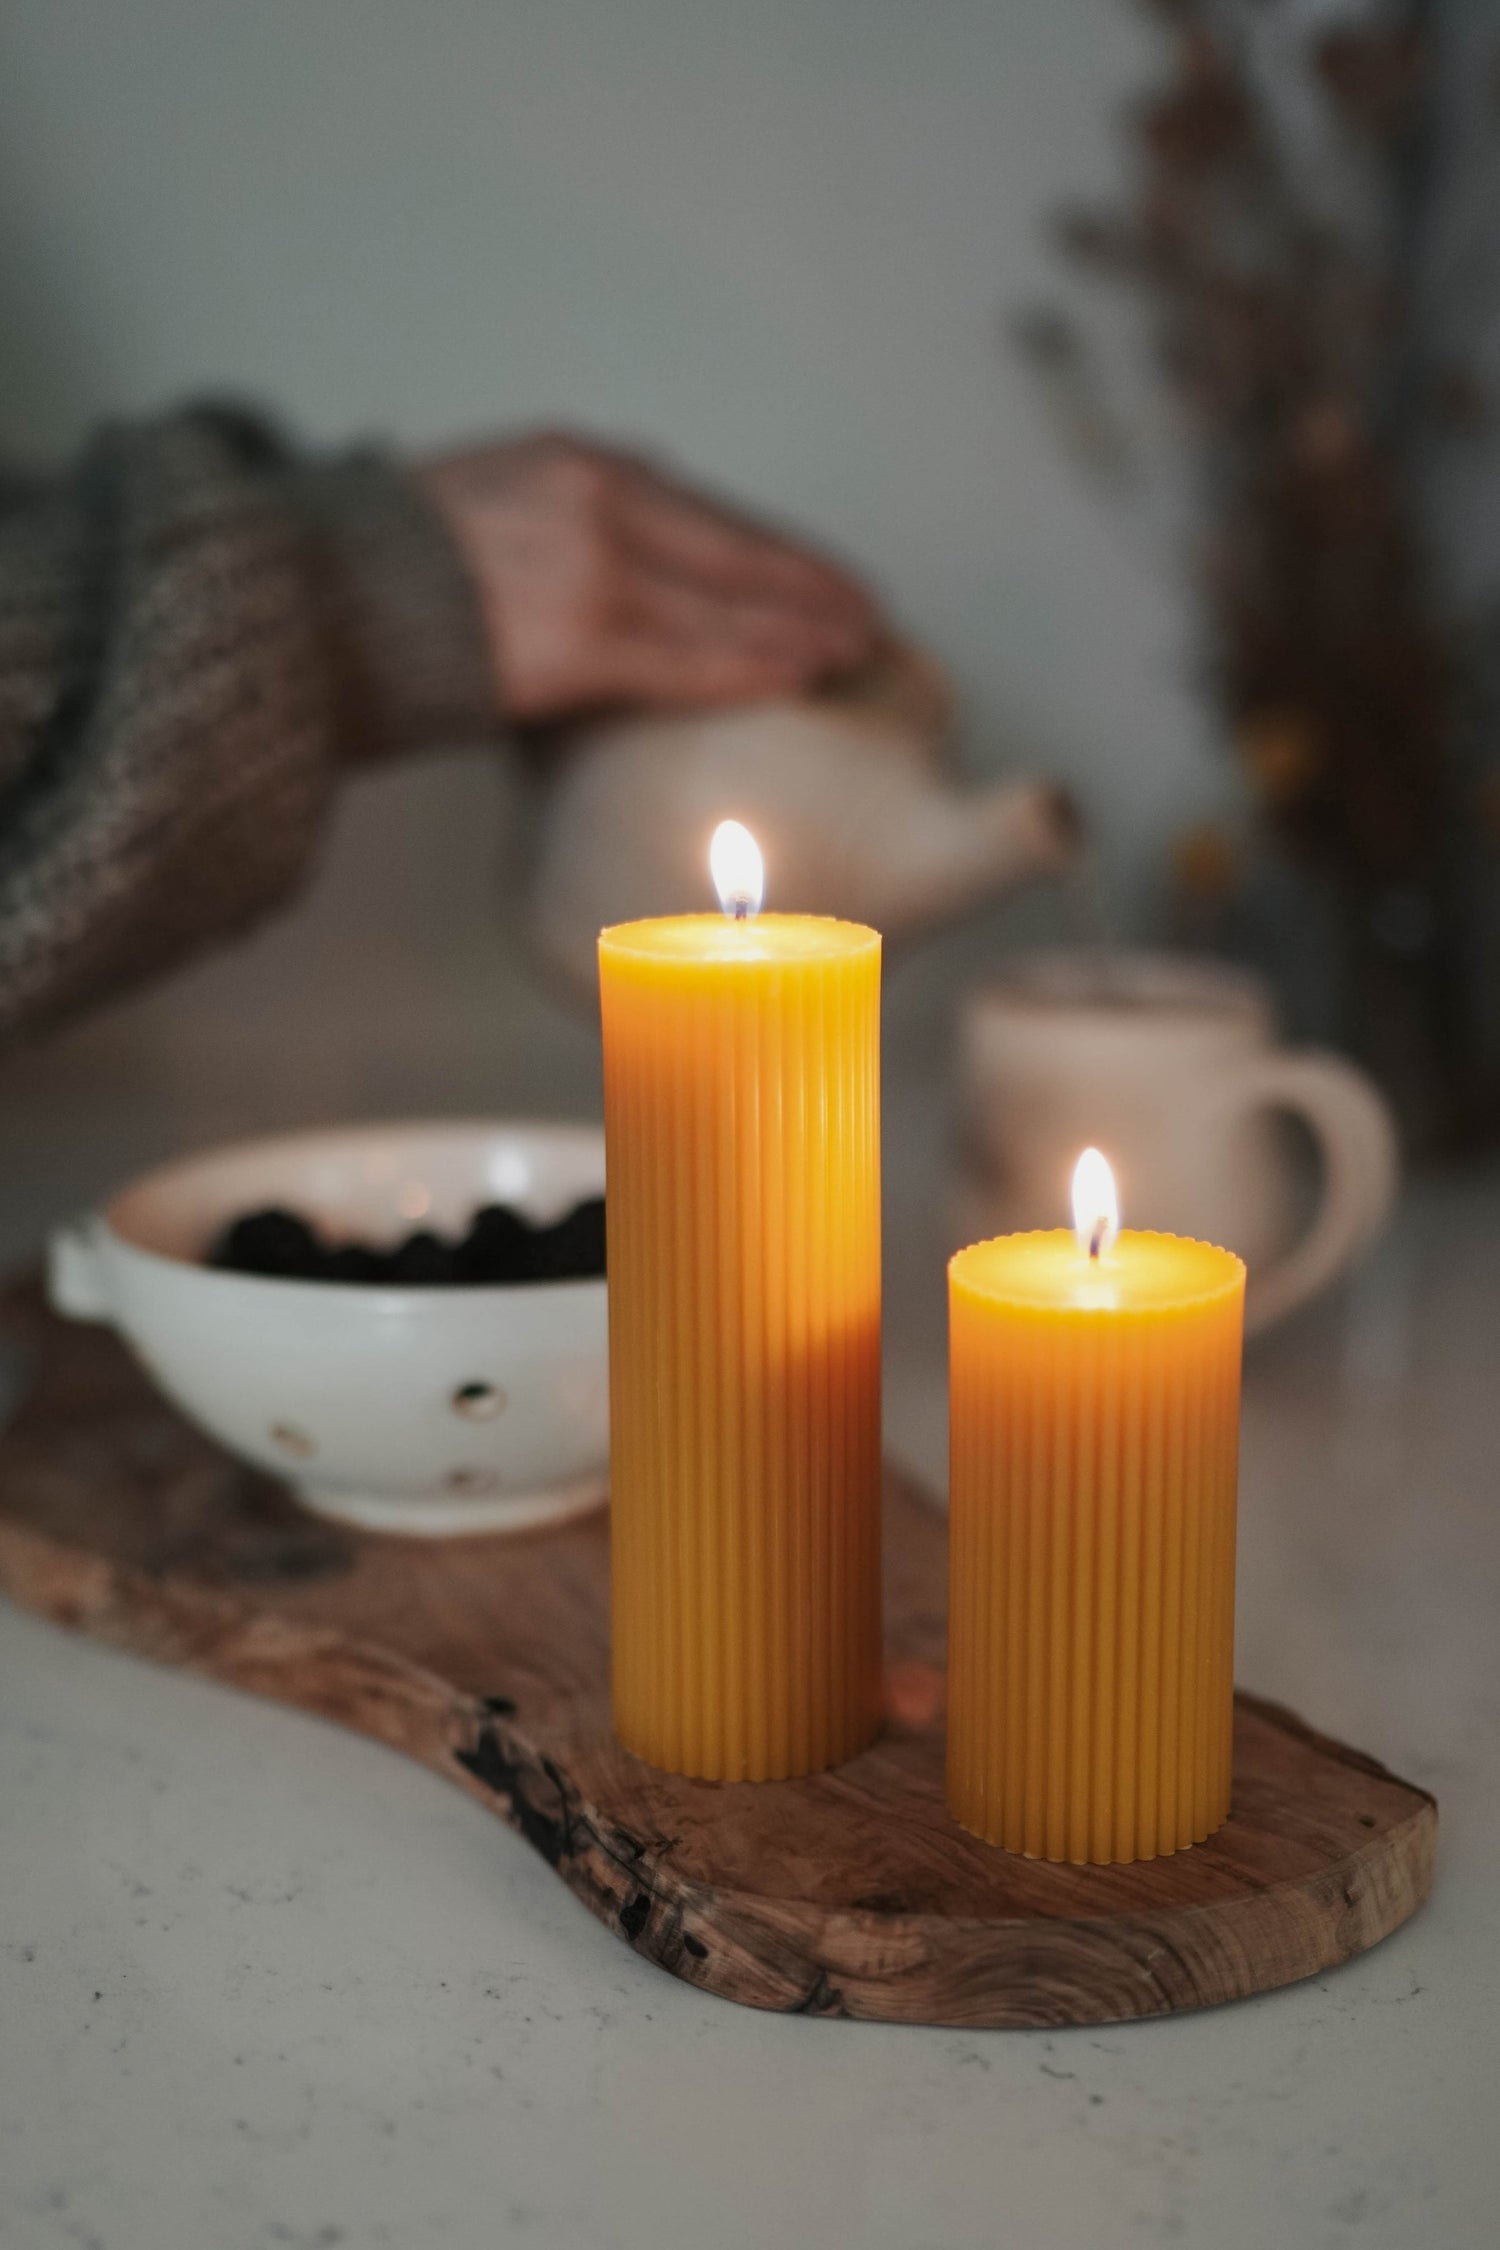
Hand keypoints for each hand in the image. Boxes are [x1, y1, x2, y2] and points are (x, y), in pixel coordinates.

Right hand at [417, 431, 880, 720]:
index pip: (704, 509)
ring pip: (729, 600)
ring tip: (854, 651)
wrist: (305, 599)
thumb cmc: (382, 579)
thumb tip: (615, 580)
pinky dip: (754, 665)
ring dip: (801, 628)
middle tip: (866, 615)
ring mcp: (594, 564)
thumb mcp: (484, 511)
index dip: (773, 548)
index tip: (819, 573)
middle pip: (735, 545)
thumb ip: (559, 529)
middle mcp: (596, 497)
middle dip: (808, 584)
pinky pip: (692, 655)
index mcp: (575, 462)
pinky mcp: (582, 636)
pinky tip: (801, 675)